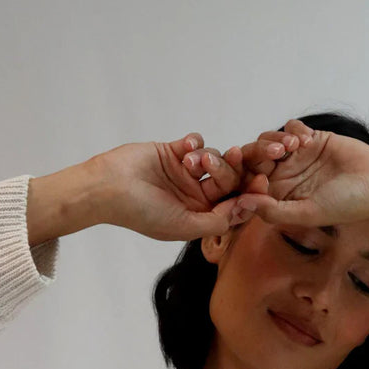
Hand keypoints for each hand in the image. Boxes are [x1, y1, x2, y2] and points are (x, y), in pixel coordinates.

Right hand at [91, 133, 246, 240]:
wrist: (107, 188)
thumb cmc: (142, 213)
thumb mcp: (183, 226)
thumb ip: (216, 221)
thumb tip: (246, 209)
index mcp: (200, 216)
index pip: (232, 206)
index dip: (248, 196)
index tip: (262, 185)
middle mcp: (195, 195)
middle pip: (228, 181)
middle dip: (237, 171)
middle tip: (243, 158)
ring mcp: (184, 173)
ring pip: (213, 159)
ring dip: (209, 157)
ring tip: (194, 160)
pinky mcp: (173, 152)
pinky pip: (195, 142)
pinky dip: (194, 142)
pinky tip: (185, 147)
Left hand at [235, 119, 368, 226]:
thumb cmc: (346, 205)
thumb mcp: (307, 213)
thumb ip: (273, 211)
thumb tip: (243, 204)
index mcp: (278, 198)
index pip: (249, 186)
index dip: (246, 179)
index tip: (259, 178)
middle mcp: (284, 177)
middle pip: (254, 160)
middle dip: (259, 153)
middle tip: (277, 153)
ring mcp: (296, 157)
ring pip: (268, 141)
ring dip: (276, 140)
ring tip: (295, 145)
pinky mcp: (310, 139)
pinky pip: (290, 127)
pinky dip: (294, 130)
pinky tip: (308, 140)